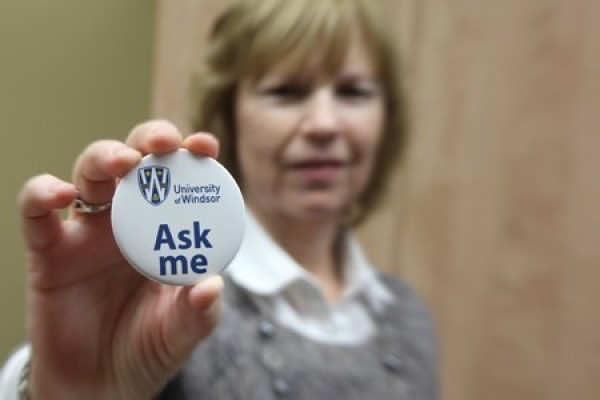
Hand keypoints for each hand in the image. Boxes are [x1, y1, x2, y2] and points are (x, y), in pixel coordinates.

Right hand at [19, 120, 221, 399]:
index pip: (180, 180)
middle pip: (134, 160)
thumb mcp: (183, 331)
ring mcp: (88, 232)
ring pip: (89, 173)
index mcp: (166, 230)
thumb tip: (212, 284)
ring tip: (123, 162)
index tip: (206, 145)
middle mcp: (128, 221)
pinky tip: (59, 194)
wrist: (102, 386)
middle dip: (149, 140)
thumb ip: (200, 310)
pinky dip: (42, 193)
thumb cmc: (149, 348)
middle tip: (165, 143)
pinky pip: (37, 212)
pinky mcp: (49, 251)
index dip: (191, 155)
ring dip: (104, 156)